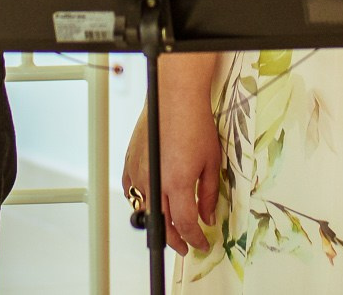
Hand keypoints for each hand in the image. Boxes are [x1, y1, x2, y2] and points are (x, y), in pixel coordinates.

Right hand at [120, 96, 221, 255]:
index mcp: (177, 184)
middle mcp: (154, 181)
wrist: (175, 98)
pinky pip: (131, 190)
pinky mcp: (130, 162)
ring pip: (145, 208)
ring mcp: (139, 172)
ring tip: (170, 225)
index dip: (195, 239)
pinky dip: (140, 199)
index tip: (201, 243)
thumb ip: (208, 195)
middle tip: (185, 245)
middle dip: (175, 239)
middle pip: (162, 223)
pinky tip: (150, 200)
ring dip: (158, 220)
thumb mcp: (211, 162)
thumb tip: (207, 216)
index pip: (185, 225)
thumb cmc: (194, 124)